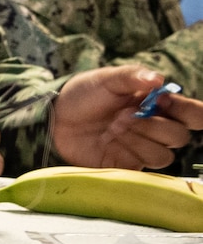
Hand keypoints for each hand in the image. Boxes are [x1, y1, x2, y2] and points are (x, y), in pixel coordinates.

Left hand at [53, 65, 202, 167]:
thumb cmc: (83, 96)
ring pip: (164, 155)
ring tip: (113, 127)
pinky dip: (129, 152)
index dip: (191, 113)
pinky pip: (144, 167)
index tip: (165, 103)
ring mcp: (142, 149)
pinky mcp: (128, 166)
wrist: (54, 119)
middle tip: (123, 115)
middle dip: (153, 125)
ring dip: (138, 139)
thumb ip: (132, 76)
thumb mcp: (105, 79)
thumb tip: (158, 79)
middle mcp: (155, 128)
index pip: (193, 114)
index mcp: (157, 105)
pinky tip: (110, 141)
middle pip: (180, 137)